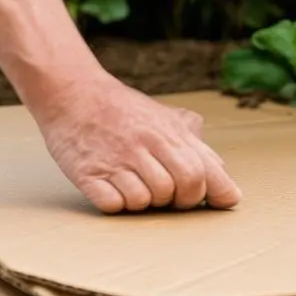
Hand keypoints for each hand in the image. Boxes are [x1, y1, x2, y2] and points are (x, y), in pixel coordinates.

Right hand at [30, 72, 241, 212]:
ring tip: (137, 184)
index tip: (223, 202)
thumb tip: (221, 169)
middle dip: (183, 200)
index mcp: (169, 133)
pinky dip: (116, 203)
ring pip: (148, 201)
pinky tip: (113, 188)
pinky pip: (113, 204)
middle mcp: (146, 145)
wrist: (72, 91)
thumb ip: (193, 142)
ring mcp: (116, 160)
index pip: (206, 171)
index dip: (218, 192)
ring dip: (146, 202)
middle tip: (171, 195)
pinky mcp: (87, 174)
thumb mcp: (164, 117)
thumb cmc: (123, 110)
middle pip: (184, 188)